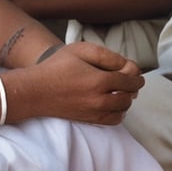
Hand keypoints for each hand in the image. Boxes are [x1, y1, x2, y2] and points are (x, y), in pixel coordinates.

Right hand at [8, 42, 143, 125]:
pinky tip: (112, 103)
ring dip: (126, 99)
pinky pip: (114, 120)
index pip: (130, 81)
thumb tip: (127, 66)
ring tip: (120, 90)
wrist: (35, 91)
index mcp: (100, 81)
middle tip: (127, 79)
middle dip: (132, 87)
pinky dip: (118, 112)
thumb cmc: (56, 67)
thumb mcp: (81, 50)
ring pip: (123, 109)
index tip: (134, 72)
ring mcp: (95, 113)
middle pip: (129, 96)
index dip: (136, 75)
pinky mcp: (89, 120)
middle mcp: (100, 100)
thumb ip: (107, 56)